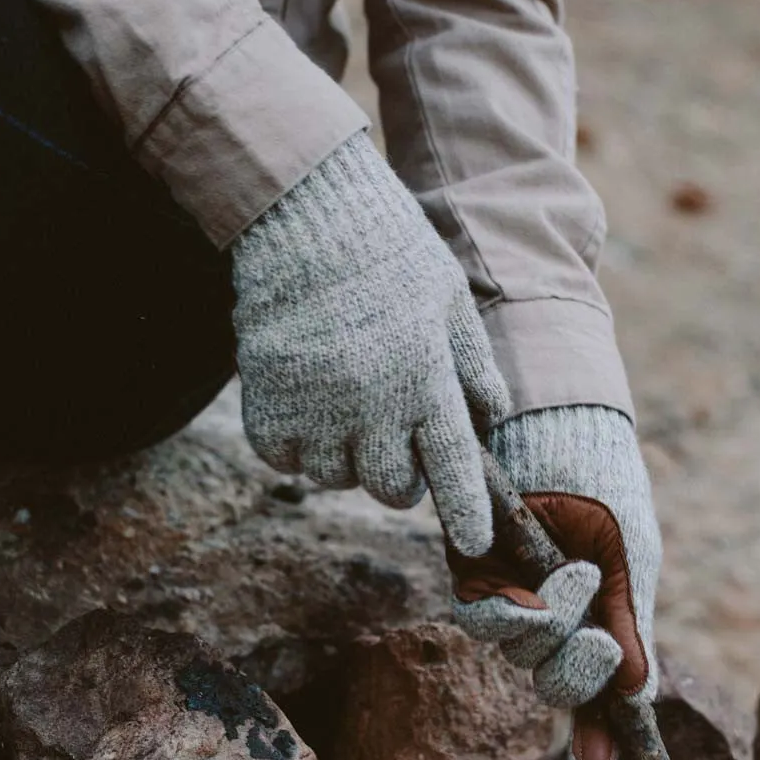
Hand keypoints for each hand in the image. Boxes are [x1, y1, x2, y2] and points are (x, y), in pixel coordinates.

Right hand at [231, 132, 508, 555]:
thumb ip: (473, 365)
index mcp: (426, 382)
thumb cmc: (390, 252)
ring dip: (346, 458)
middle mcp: (373, 407)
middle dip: (401, 476)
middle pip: (392, 488)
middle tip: (396, 438)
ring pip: (336, 477)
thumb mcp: (450, 300)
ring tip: (347, 407)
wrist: (306, 216)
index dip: (466, 512)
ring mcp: (316, 409)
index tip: (473, 542)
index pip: (453, 468)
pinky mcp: (267, 403)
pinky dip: (297, 447)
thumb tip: (491, 419)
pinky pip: (285, 460)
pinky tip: (307, 408)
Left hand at [448, 405, 660, 759]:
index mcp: (591, 630)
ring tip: (577, 577)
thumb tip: (640, 699)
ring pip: (520, 655)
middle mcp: (545, 627)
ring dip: (552, 629)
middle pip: (553, 685)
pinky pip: (483, 618)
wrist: (567, 435)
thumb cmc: (606, 497)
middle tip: (600, 641)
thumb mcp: (628, 568)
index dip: (594, 743)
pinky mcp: (471, 575)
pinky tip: (538, 591)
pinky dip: (513, 612)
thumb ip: (628, 630)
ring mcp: (506, 602)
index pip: (591, 699)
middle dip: (578, 674)